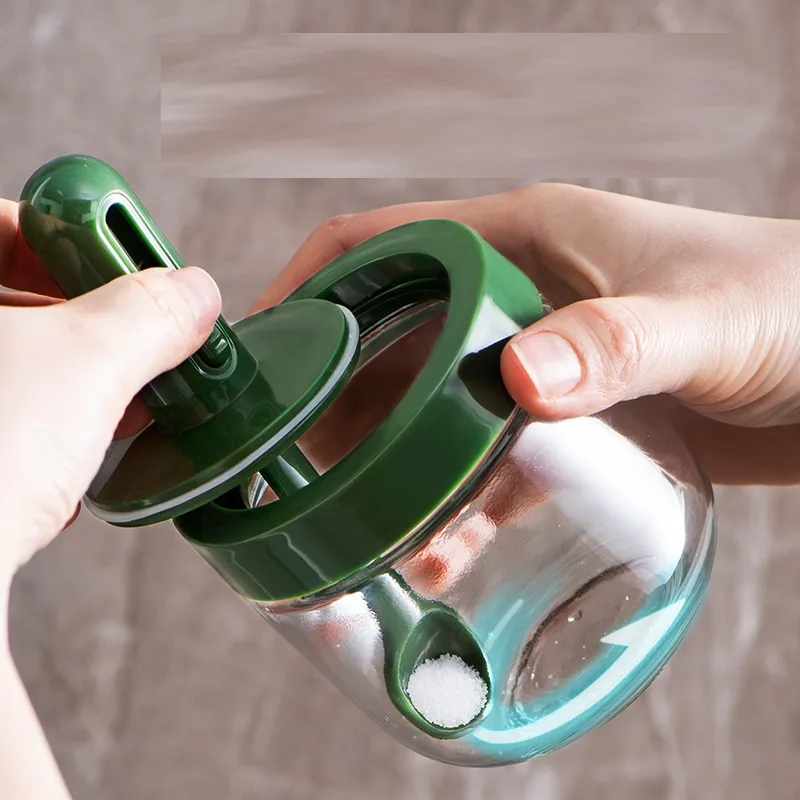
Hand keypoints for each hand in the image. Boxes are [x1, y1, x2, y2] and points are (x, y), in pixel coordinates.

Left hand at [0, 199, 221, 581]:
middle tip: (137, 343)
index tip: (128, 270)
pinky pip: (11, 416)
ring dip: (78, 381)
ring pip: (19, 363)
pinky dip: (49, 429)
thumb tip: (193, 294)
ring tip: (118, 408)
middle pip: (14, 293)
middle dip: (88, 319)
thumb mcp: (85, 368)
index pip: (0, 221)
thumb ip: (149, 316)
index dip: (73, 236)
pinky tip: (72, 460)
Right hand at [251, 184, 799, 484]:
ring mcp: (542, 364)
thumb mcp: (708, 322)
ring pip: (434, 413)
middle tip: (303, 472)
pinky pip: (490, 462)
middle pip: (392, 342)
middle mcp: (520, 298)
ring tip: (368, 533)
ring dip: (396, 469)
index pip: (384, 246)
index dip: (313, 289)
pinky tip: (442, 554)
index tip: (264, 352)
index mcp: (526, 240)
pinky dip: (459, 506)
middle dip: (341, 404)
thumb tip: (519, 378)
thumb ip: (617, 342)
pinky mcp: (571, 424)